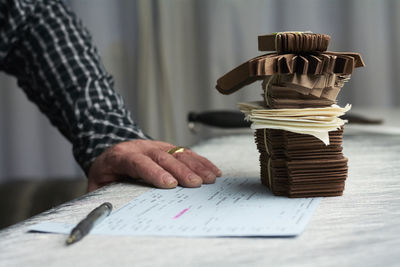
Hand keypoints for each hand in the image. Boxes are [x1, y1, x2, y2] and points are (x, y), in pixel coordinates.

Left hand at [87, 139, 221, 191]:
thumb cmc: (107, 172)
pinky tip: (211, 170)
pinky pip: (186, 153)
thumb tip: (111, 211)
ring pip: (178, 153)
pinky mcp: (167, 147)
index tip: (169, 183)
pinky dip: (200, 161)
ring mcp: (156, 146)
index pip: (139, 162)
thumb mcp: (98, 185)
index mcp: (121, 156)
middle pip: (163, 157)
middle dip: (181, 171)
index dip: (155, 172)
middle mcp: (141, 147)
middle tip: (195, 183)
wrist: (111, 152)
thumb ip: (104, 196)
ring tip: (209, 178)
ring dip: (196, 166)